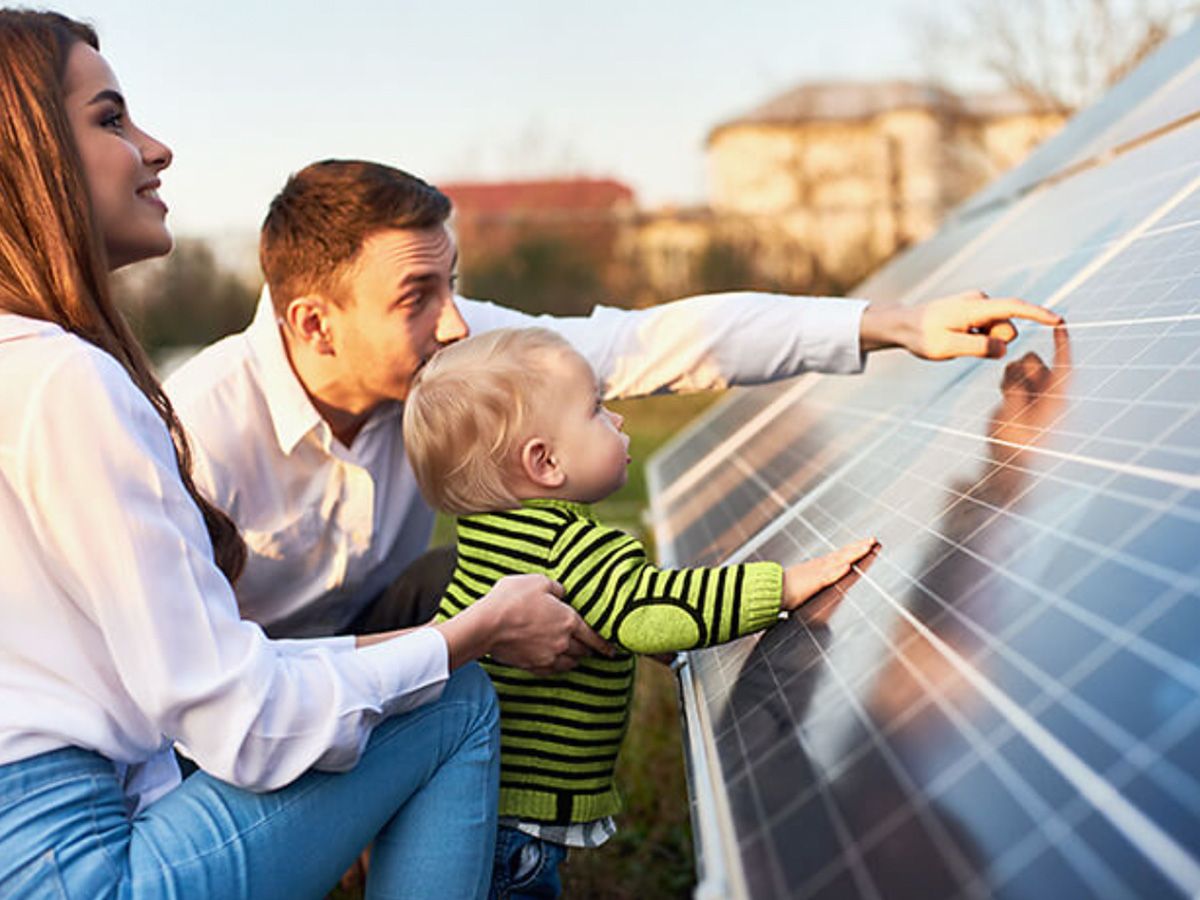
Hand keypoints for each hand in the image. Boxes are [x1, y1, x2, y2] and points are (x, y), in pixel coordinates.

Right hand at [436, 574, 612, 675]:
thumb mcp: (538, 581)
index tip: (613, 650)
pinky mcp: (532, 666)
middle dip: (590, 650)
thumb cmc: (512, 599)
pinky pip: (552, 671)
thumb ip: (556, 588)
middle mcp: (563, 642)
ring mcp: (548, 657)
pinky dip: (557, 667)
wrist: (487, 625)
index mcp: (569, 621)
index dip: (605, 644)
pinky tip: (555, 663)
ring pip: (569, 663)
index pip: (594, 636)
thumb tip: (562, 594)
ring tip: (576, 656)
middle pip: (583, 651)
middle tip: (593, 649)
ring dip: (575, 659)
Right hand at [781, 538, 876, 611]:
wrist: (769, 590)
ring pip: (840, 560)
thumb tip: (821, 583)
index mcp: (818, 566)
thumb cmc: (784, 588)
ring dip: (854, 553)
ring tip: (868, 547)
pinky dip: (837, 571)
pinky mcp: (813, 583)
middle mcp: (820, 565)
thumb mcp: (804, 584)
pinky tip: (848, 566)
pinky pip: (827, 576)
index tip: (867, 543)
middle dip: (860, 546)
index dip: (854, 549)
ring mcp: (817, 572)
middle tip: (874, 540)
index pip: (840, 555)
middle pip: (844, 553)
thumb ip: (814, 582)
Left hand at [860, 291, 1062, 359]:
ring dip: (984, 342)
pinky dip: (979, 339)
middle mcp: (980, 301)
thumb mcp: (946, 347)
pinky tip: (957, 338)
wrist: (903, 324)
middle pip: (1007, 328)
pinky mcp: (976, 312)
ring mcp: (978, 306)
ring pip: (999, 332)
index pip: (1013, 308)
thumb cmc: (921, 336)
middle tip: (963, 345)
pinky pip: (989, 331)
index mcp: (974, 307)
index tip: (1059, 321)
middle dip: (995, 343)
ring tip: (956, 341)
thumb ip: (976, 347)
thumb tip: (1004, 348)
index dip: (1037, 315)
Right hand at [989, 325, 1070, 449]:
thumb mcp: (1013, 416)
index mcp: (1056, 399)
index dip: (1063, 344)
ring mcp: (1036, 396)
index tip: (1061, 323)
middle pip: (1035, 362)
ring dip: (1012, 376)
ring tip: (1006, 397)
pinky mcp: (1025, 399)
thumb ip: (1015, 390)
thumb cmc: (1015, 445)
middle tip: (1009, 390)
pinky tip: (1006, 398)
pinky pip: (1015, 377)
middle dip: (1021, 368)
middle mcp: (1049, 394)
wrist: (1008, 464)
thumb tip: (1015, 370)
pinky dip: (1008, 382)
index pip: (1063, 365)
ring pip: (1022, 368)